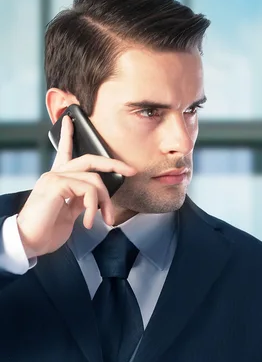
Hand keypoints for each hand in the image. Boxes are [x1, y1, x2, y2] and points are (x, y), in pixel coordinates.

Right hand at [16, 116, 136, 258]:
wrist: (30, 241)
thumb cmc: (48, 229)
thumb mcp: (70, 211)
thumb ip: (81, 199)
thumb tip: (99, 197)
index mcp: (58, 178)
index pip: (64, 152)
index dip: (68, 135)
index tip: (70, 120)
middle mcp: (55, 174)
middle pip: (90, 160)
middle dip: (114, 163)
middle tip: (131, 171)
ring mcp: (54, 177)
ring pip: (95, 180)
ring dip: (105, 201)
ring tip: (105, 219)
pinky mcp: (56, 185)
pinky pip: (88, 190)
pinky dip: (93, 206)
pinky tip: (86, 221)